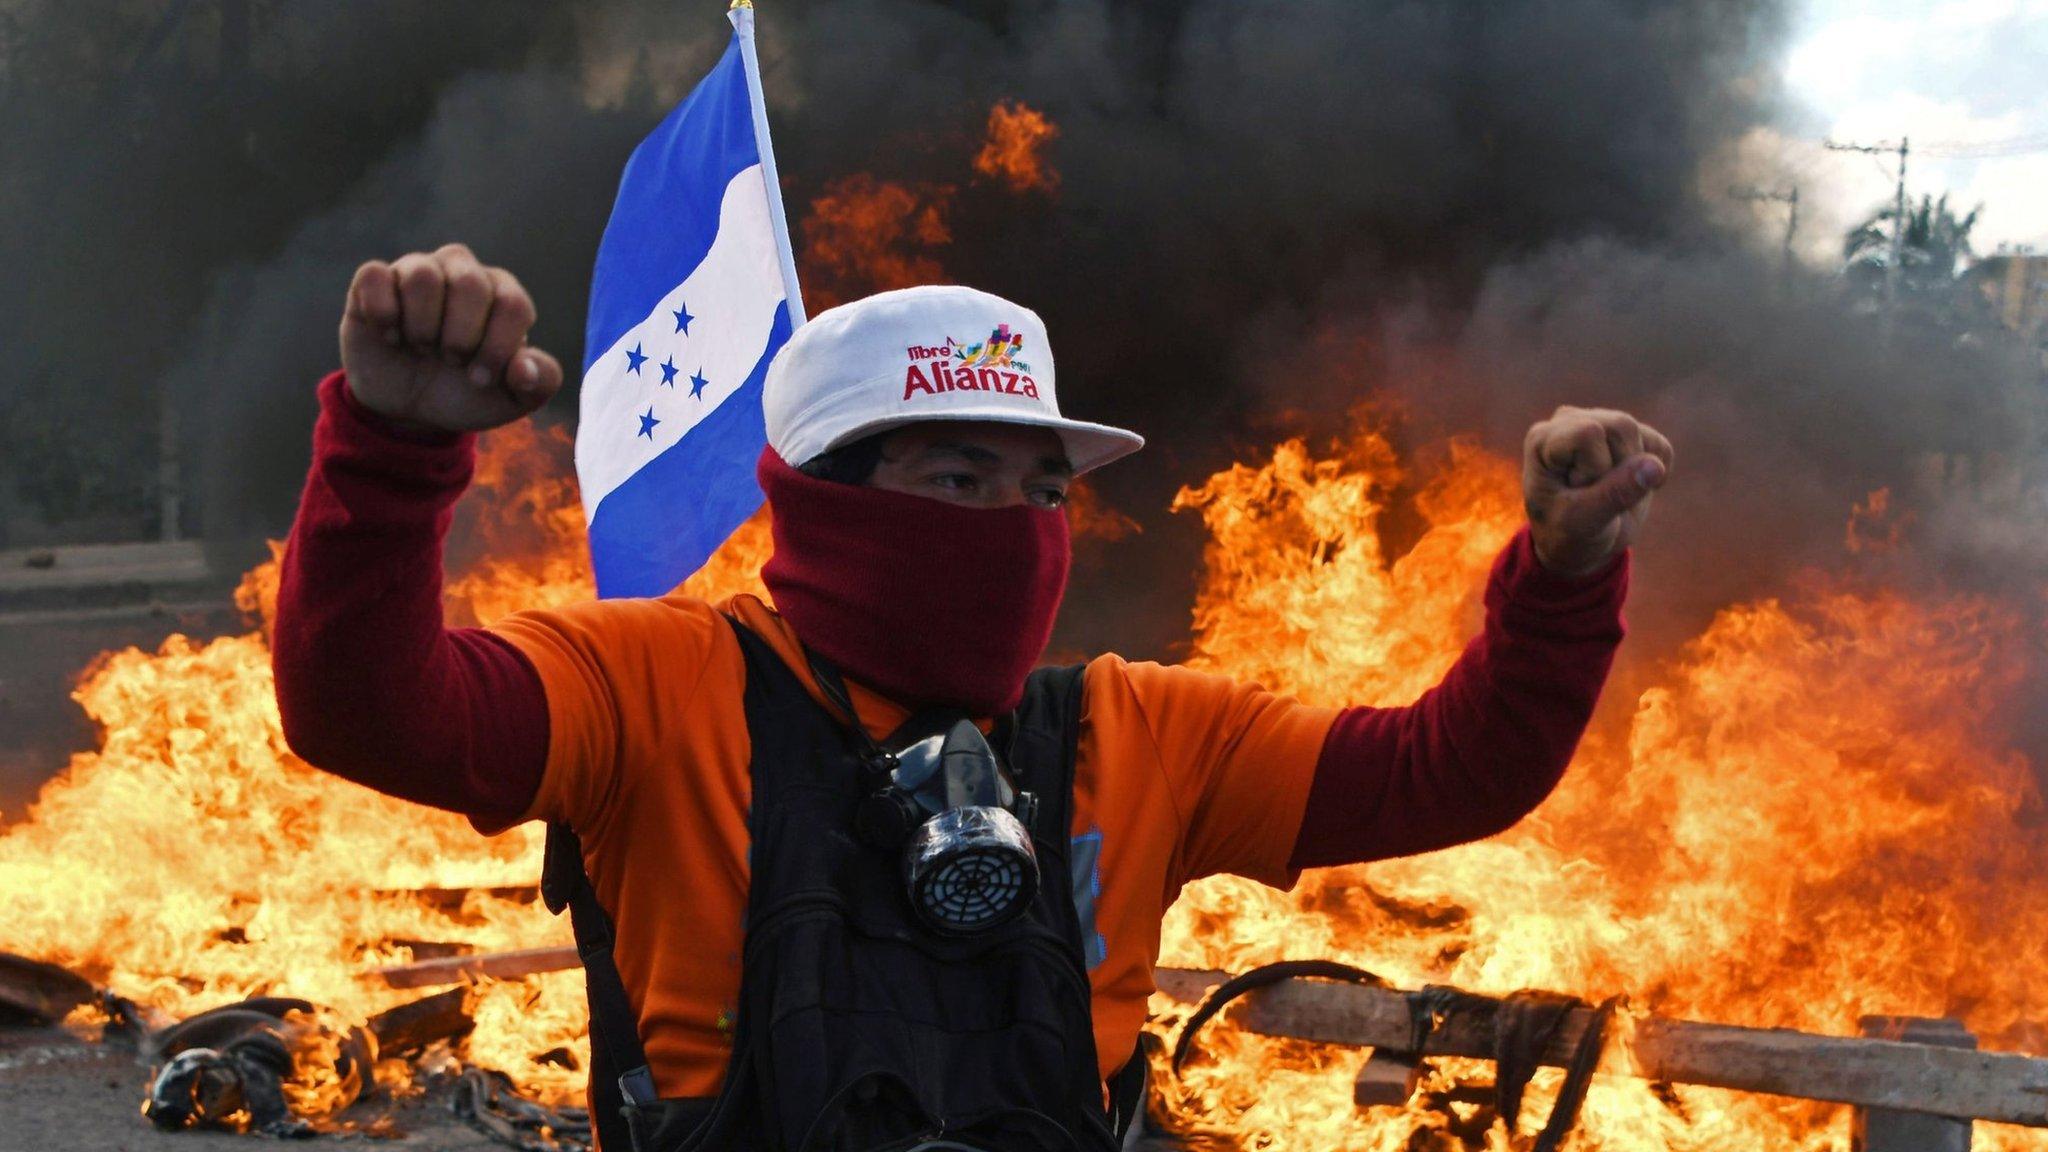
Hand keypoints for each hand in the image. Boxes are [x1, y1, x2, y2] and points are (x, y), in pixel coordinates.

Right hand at [339, 243, 563, 432]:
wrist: (409, 408)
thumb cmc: (466, 392)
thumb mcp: (511, 399)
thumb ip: (538, 384)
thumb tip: (525, 370)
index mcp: (503, 294)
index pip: (513, 305)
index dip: (497, 348)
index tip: (480, 379)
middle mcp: (463, 271)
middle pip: (471, 284)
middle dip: (460, 338)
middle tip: (450, 361)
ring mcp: (418, 269)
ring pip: (423, 276)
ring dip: (421, 326)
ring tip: (421, 347)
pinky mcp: (374, 280)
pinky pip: (375, 275)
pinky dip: (383, 314)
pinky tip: (389, 337)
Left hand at [1521, 406, 1672, 576]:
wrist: (1578, 544)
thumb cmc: (1567, 534)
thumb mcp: (1584, 522)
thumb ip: (1615, 494)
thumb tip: (1655, 465)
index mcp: (1543, 439)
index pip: (1589, 434)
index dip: (1596, 469)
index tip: (1578, 494)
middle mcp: (1568, 421)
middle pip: (1620, 426)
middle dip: (1619, 471)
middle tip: (1595, 496)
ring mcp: (1598, 422)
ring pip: (1639, 433)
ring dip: (1635, 473)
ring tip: (1608, 491)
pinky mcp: (1627, 435)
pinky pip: (1659, 446)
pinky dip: (1656, 473)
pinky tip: (1631, 487)